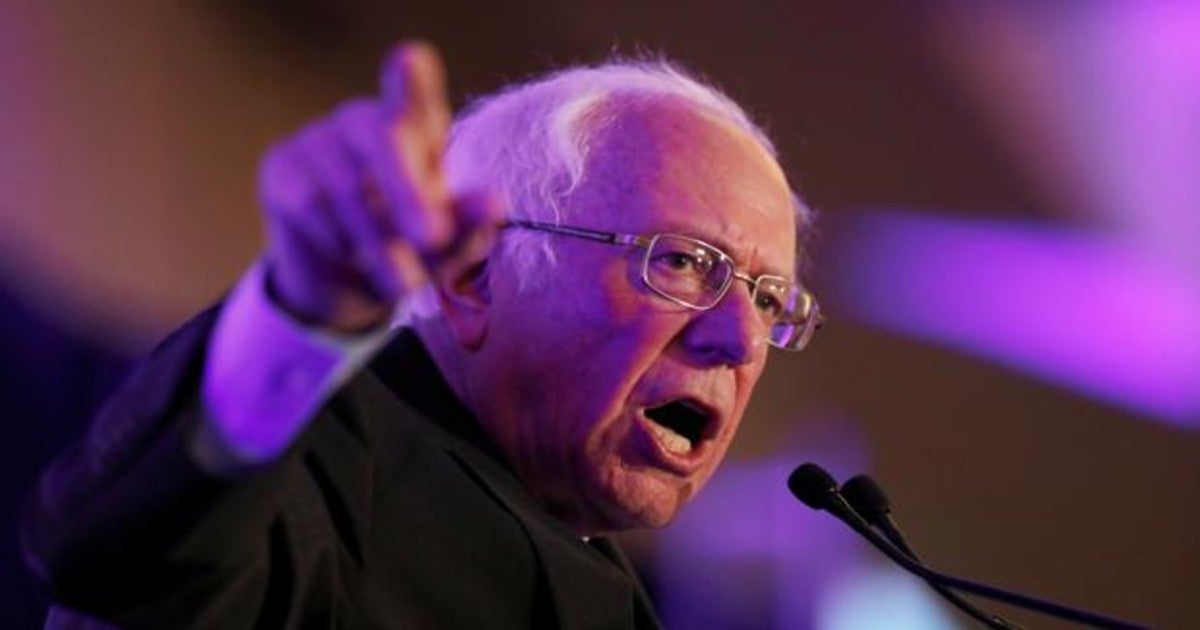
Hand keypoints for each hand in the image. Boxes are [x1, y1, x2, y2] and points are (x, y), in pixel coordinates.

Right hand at [257, 41, 496, 332]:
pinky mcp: (282, 166)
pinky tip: (348, 257)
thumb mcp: (444, 245)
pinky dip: (338, 245)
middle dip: (412, 194)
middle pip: (387, 137)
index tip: (408, 59)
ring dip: (379, 245)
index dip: (411, 78)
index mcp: (417, 127)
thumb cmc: (408, 250)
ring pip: (348, 190)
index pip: (416, 95)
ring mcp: (318, 138)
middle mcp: (365, 120)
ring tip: (403, 283)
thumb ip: (468, 224)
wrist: (342, 285)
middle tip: (434, 239)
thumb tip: (495, 204)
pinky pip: (311, 209)